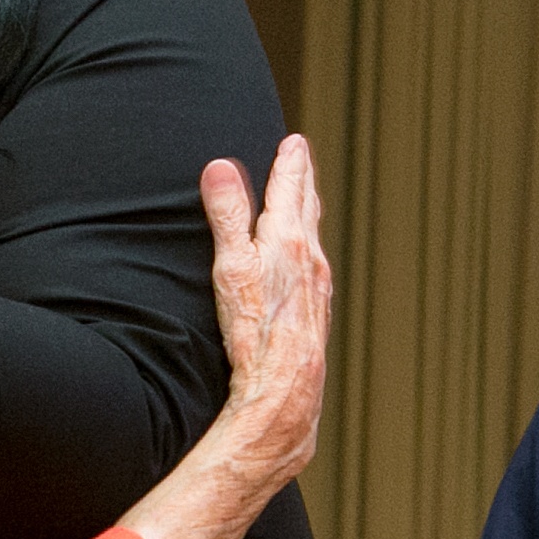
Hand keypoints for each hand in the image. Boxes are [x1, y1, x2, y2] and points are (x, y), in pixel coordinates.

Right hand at [193, 136, 328, 487]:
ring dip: (308, 212)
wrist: (283, 397)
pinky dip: (309, 248)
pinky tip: (306, 261)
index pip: (291, 190)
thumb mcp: (231, 270)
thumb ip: (226, 217)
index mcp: (290, 244)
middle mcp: (312, 263)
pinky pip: (315, 268)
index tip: (292, 141)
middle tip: (300, 156)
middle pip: (308, 211)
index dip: (290, 163)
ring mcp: (318, 291)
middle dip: (302, 180)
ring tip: (304, 197)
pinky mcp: (315, 316)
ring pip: (314, 239)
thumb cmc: (254, 336)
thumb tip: (221, 166)